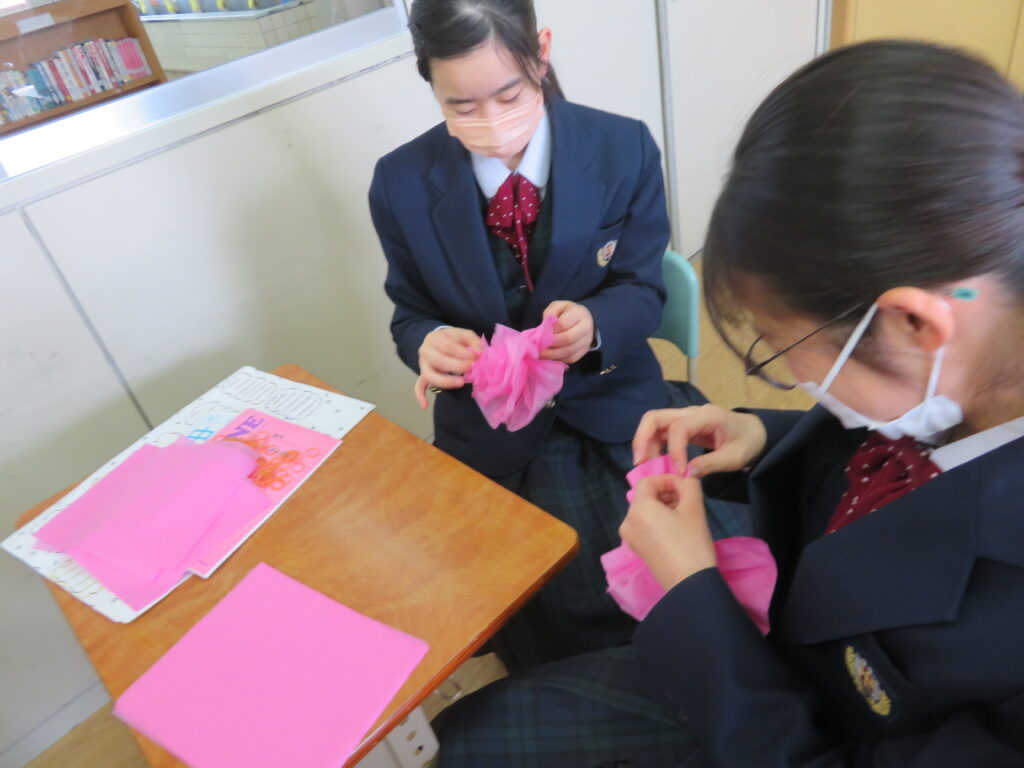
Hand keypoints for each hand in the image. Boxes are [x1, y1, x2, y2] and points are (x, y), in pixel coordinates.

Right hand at [414, 328, 482, 408]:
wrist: (436, 341)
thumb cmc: (453, 339)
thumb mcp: (463, 334)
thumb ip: (473, 341)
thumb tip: (480, 352)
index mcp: (435, 338)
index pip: (448, 346)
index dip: (464, 353)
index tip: (477, 358)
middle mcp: (425, 351)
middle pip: (439, 361)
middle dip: (458, 366)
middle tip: (472, 369)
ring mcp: (423, 365)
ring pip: (429, 375)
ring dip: (445, 381)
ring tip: (461, 383)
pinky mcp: (423, 375)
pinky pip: (418, 386)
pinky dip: (420, 395)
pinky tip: (425, 405)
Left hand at [540, 301, 593, 363]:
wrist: (584, 319)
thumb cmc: (567, 312)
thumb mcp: (558, 306)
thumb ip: (550, 313)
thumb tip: (544, 328)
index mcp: (579, 313)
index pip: (563, 324)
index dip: (550, 330)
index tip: (540, 333)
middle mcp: (586, 328)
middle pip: (567, 339)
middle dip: (550, 344)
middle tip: (537, 347)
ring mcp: (587, 341)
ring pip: (569, 351)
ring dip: (552, 355)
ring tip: (540, 354)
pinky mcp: (584, 351)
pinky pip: (571, 359)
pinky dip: (559, 359)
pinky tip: (549, 358)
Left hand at [620, 474, 715, 590]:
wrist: (689, 583)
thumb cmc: (691, 541)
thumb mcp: (695, 507)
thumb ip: (689, 485)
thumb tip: (684, 479)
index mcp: (638, 509)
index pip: (648, 482)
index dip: (667, 479)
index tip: (686, 486)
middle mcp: (628, 521)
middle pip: (645, 497)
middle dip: (667, 493)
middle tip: (689, 500)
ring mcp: (630, 538)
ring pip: (645, 512)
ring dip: (664, 507)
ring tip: (686, 514)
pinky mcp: (637, 550)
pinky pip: (645, 526)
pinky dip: (659, 521)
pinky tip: (677, 529)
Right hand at [632, 405, 766, 477]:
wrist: (753, 431)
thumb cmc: (747, 442)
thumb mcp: (735, 457)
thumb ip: (711, 464)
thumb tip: (686, 474)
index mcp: (707, 416)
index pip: (679, 428)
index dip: (675, 451)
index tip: (679, 471)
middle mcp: (690, 413)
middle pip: (655, 417)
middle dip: (643, 439)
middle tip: (641, 463)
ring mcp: (684, 418)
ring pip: (653, 423)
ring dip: (644, 443)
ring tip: (646, 465)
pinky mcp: (681, 426)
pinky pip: (660, 432)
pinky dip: (652, 445)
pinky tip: (655, 461)